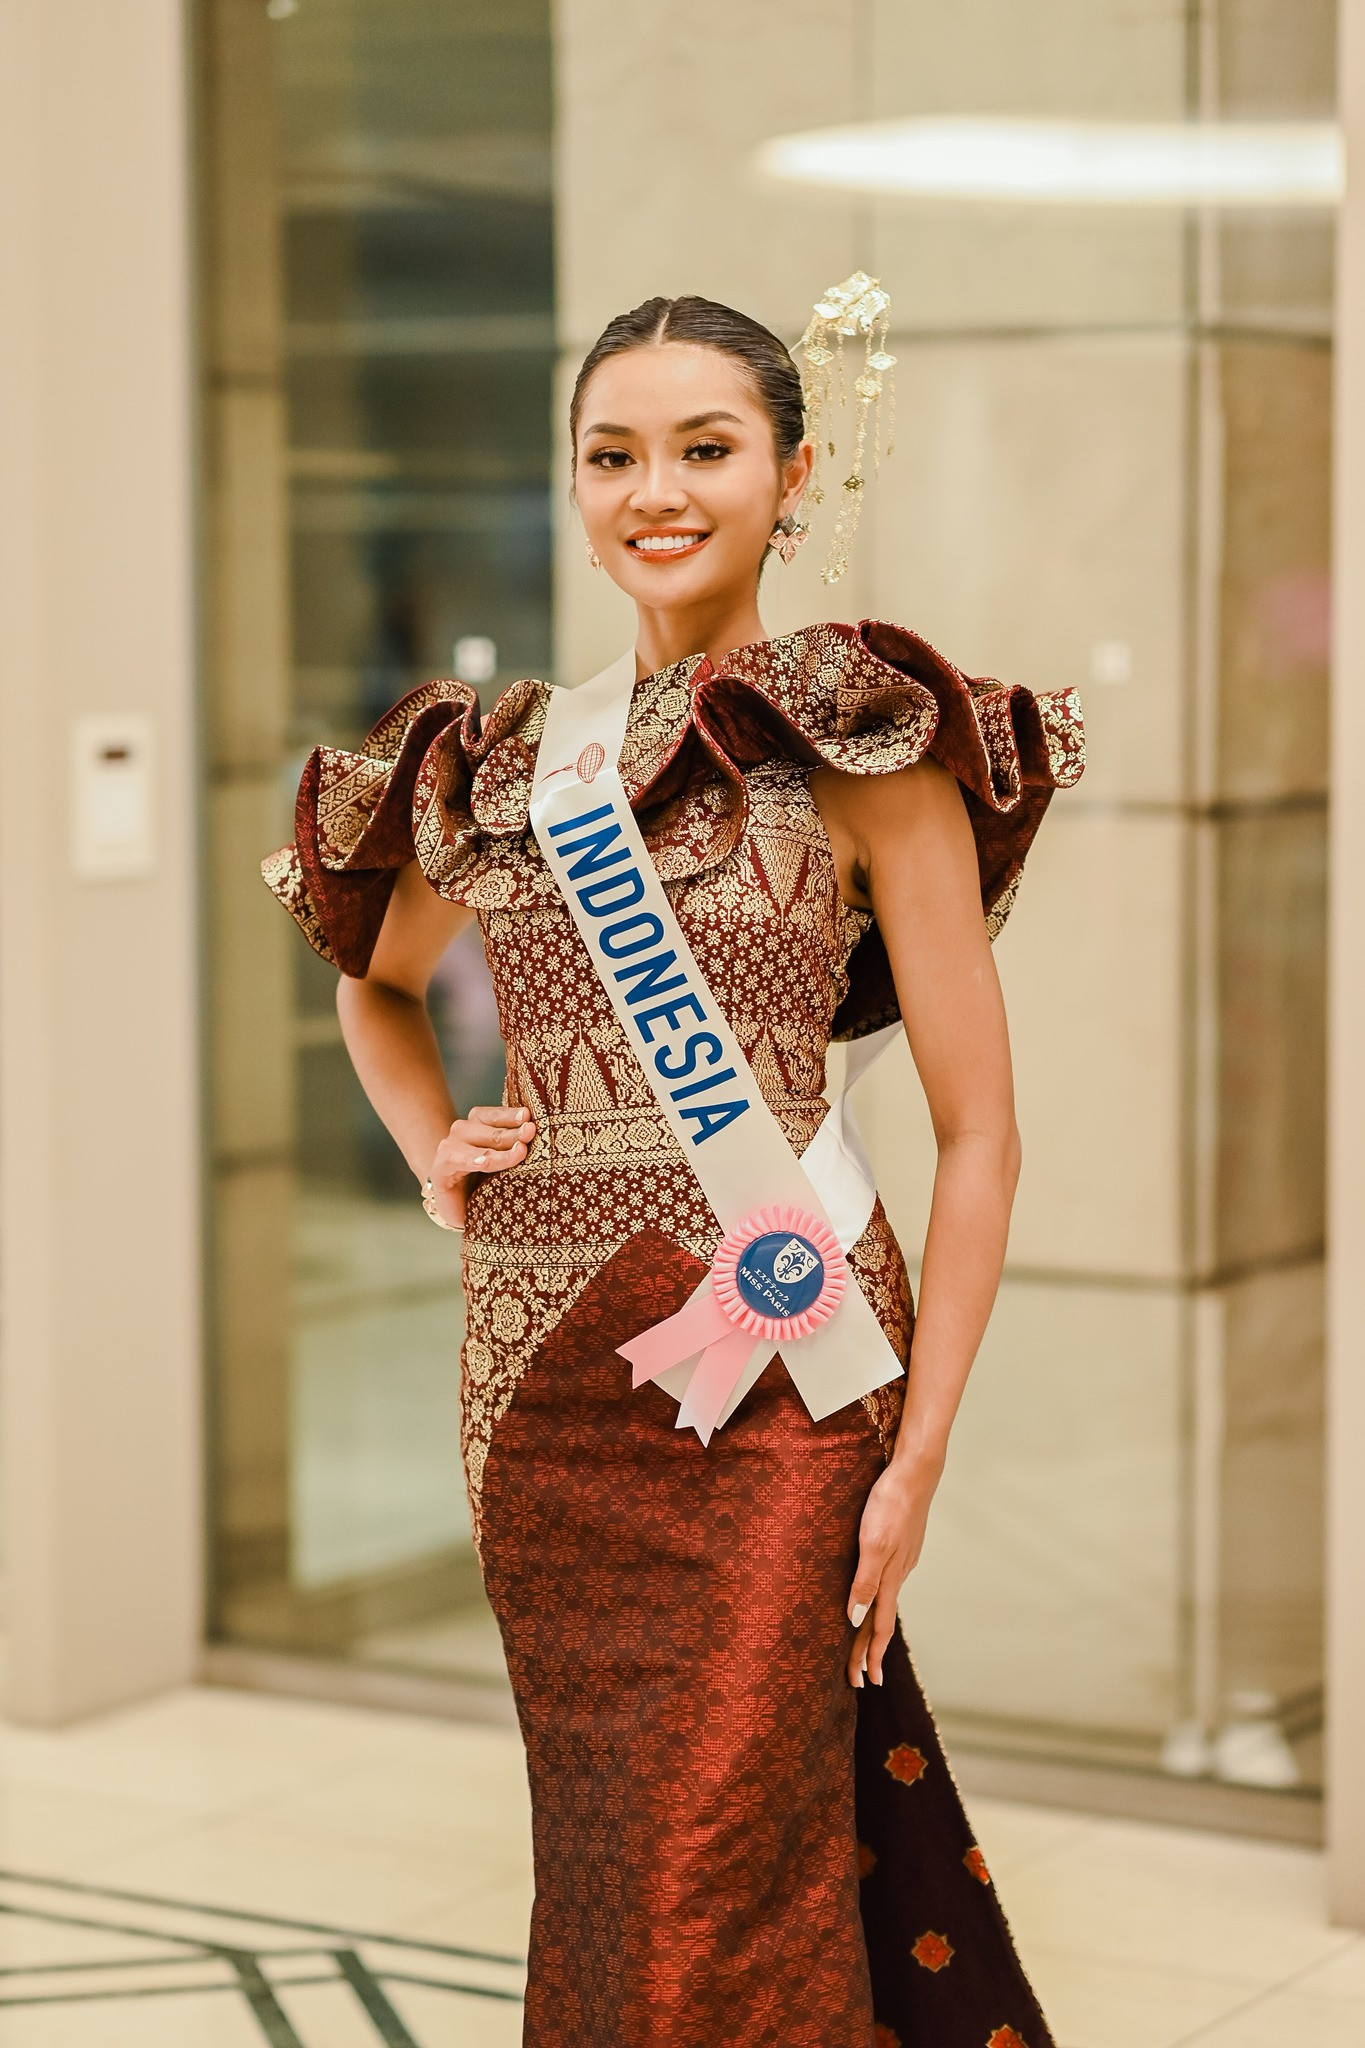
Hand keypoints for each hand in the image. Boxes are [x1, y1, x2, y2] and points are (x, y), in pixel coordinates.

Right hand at [426, 1106, 536, 1227]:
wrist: (455, 1206)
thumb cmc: (482, 1180)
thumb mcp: (502, 1161)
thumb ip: (514, 1147)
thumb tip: (537, 1137)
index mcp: (478, 1124)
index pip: (497, 1114)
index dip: (512, 1115)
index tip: (528, 1116)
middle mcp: (463, 1130)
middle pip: (494, 1130)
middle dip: (515, 1133)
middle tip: (531, 1132)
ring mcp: (450, 1146)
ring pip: (481, 1146)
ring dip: (502, 1150)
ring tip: (520, 1151)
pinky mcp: (441, 1167)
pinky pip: (459, 1161)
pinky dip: (473, 1160)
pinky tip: (483, 1163)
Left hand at [845, 1453, 941, 1688]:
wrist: (914, 1473)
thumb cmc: (888, 1505)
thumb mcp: (871, 1544)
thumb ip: (864, 1582)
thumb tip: (855, 1620)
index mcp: (889, 1578)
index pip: (877, 1628)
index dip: (869, 1656)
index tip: (865, 1683)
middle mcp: (898, 1574)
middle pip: (881, 1621)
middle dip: (868, 1652)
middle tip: (860, 1681)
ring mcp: (902, 1560)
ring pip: (886, 1602)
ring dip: (873, 1628)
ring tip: (864, 1647)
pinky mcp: (902, 1546)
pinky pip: (888, 1583)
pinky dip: (879, 1600)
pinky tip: (875, 1595)